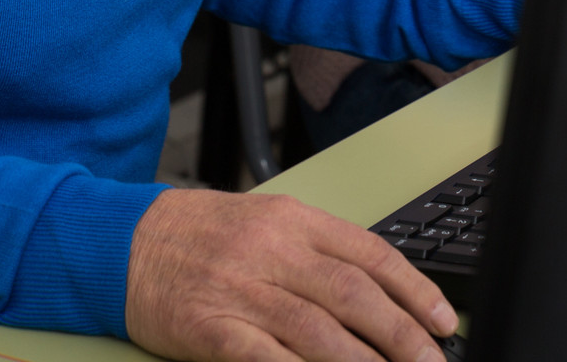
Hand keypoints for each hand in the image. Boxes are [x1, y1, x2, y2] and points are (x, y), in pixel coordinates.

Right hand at [125, 188, 457, 361]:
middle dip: (401, 334)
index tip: (442, 320)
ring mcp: (241, 289)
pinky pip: (263, 356)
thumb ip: (319, 251)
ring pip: (317, 329)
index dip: (414, 289)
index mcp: (295, 220)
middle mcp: (273, 250)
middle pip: (353, 294)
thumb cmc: (202, 234)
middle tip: (432, 361)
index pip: (371, 254)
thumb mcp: (268, 222)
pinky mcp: (210, 326)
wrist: (125, 241)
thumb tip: (380, 292)